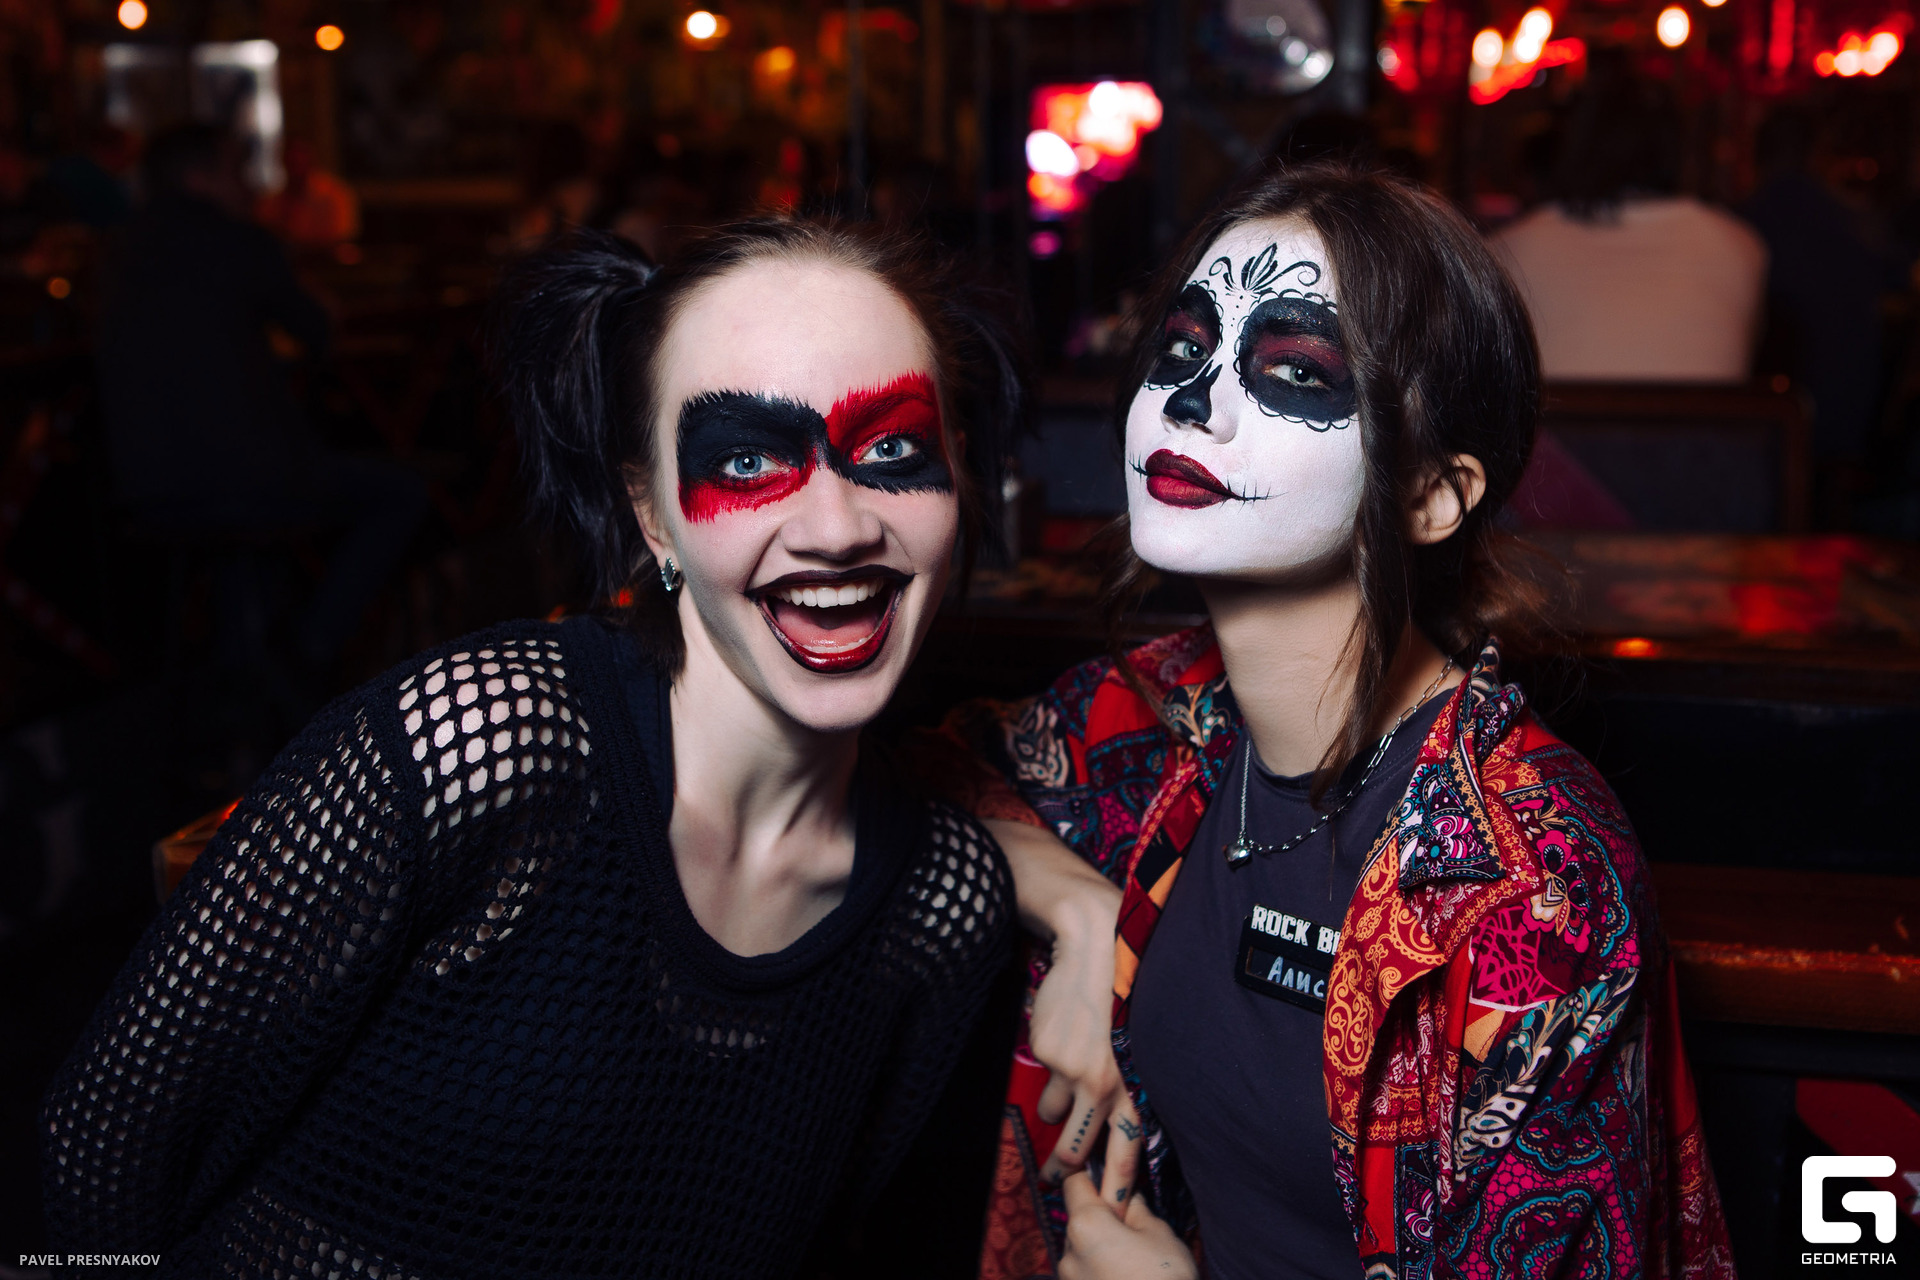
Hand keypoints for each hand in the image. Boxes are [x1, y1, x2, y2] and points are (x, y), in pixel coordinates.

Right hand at [985, 819, 1125, 1181]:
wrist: (1092, 940)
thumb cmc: (1117, 988)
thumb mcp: (1132, 1041)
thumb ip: (1122, 1080)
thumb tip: (1102, 1118)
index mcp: (1135, 1080)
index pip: (1126, 1146)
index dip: (1115, 1182)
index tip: (1108, 1207)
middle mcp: (1107, 1082)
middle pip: (1079, 1144)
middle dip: (1065, 1167)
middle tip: (1055, 1177)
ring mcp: (1073, 1069)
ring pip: (1055, 1111)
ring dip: (1055, 1106)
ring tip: (1066, 1073)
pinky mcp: (1047, 1052)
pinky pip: (1039, 1077)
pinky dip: (1045, 1067)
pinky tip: (1058, 1037)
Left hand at [1057, 1169, 1196, 1279]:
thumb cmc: (1165, 1279)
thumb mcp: (1159, 1234)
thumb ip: (1138, 1210)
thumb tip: (1129, 1197)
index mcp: (1085, 1224)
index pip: (1073, 1182)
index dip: (1091, 1177)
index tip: (1111, 1181)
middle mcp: (1067, 1251)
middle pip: (1078, 1220)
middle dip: (1101, 1220)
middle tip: (1132, 1228)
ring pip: (1081, 1250)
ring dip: (1100, 1249)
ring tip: (1132, 1262)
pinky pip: (1084, 1275)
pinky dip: (1100, 1272)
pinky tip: (1126, 1278)